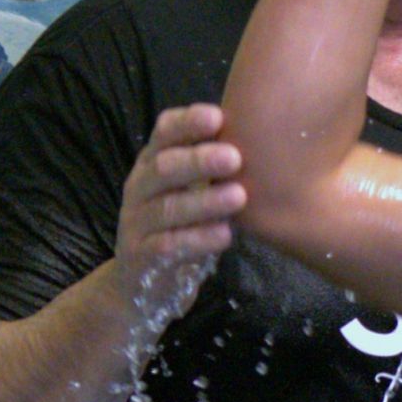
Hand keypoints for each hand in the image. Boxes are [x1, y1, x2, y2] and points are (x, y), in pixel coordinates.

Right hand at [113, 103, 244, 319]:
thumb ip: (214, 165)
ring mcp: (137, 223)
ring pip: (167, 208)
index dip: (187, 123)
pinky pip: (168, 246)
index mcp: (153, 162)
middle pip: (164, 167)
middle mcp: (140, 188)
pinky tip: (225, 234)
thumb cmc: (182, 224)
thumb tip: (265, 131)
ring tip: (238, 197)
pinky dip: (198, 239)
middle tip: (235, 157)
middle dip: (199, 160)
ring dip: (204, 201)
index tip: (218, 116)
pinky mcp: (141, 257)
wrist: (145, 284)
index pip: (163, 133)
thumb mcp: (191, 189)